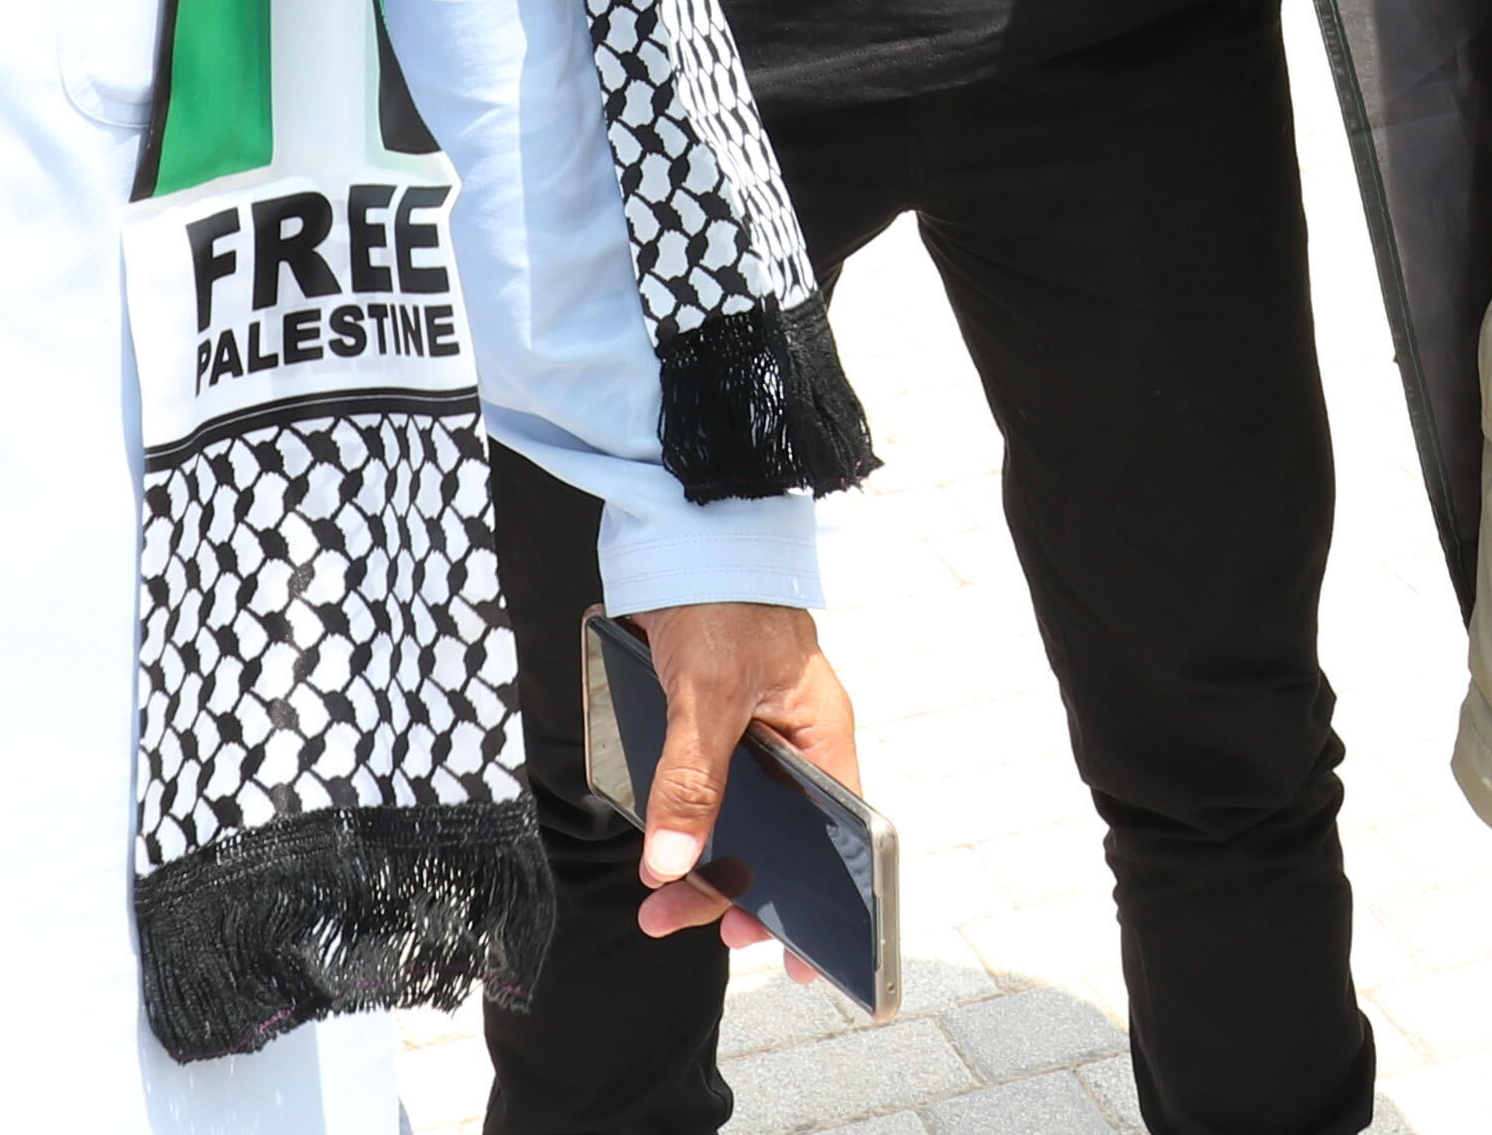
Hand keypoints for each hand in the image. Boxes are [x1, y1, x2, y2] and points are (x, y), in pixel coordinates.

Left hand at [627, 602, 857, 958]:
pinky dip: (680, 827)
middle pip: (777, 843)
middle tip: (683, 925)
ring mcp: (752, 739)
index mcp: (821, 736)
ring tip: (654, 904)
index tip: (802, 959)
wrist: (686, 532)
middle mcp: (794, 744)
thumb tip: (674, 865)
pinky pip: (703, 795)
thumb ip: (692, 779)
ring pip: (734, 823)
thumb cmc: (723, 599)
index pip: (837, 838)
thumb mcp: (708, 694)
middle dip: (734, 892)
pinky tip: (657, 852)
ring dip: (697, 864)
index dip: (821, 900)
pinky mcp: (710, 728)